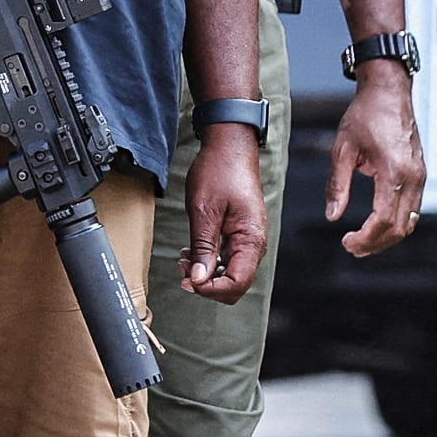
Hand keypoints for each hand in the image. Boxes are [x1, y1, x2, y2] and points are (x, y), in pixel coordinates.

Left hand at [180, 127, 269, 300]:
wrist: (229, 146)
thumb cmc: (219, 171)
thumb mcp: (203, 211)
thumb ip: (203, 248)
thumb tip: (199, 280)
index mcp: (251, 240)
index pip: (237, 283)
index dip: (211, 289)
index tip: (188, 281)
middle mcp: (254, 244)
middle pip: (235, 283)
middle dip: (207, 284)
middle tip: (182, 270)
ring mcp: (248, 239)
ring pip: (230, 272)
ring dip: (206, 272)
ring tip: (184, 259)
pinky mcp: (240, 233)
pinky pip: (227, 258)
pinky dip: (209, 260)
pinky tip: (191, 251)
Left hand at [326, 61, 425, 255]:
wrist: (389, 91)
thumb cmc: (366, 114)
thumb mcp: (343, 148)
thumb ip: (337, 184)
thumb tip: (332, 216)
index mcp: (394, 172)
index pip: (383, 220)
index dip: (365, 238)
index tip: (347, 242)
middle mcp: (413, 177)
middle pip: (400, 228)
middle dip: (376, 244)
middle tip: (352, 247)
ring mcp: (420, 176)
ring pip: (410, 222)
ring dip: (388, 236)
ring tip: (362, 241)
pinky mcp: (420, 174)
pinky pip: (413, 208)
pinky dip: (397, 222)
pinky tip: (377, 224)